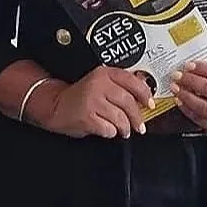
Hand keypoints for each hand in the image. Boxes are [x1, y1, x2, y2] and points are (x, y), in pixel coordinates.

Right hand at [39, 66, 153, 139]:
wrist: (56, 105)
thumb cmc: (82, 96)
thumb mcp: (101, 83)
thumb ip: (120, 84)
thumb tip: (145, 90)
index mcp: (104, 73)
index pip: (131, 81)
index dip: (145, 93)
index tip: (150, 103)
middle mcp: (98, 85)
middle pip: (128, 101)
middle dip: (137, 117)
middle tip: (140, 125)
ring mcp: (92, 101)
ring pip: (119, 117)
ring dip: (125, 127)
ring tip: (124, 130)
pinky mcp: (86, 117)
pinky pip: (108, 129)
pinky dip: (111, 132)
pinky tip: (109, 131)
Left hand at [170, 60, 206, 136]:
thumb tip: (197, 68)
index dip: (201, 68)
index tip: (189, 65)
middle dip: (190, 80)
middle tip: (177, 75)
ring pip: (201, 105)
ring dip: (185, 95)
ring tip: (175, 87)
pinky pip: (199, 119)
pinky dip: (187, 109)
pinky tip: (180, 101)